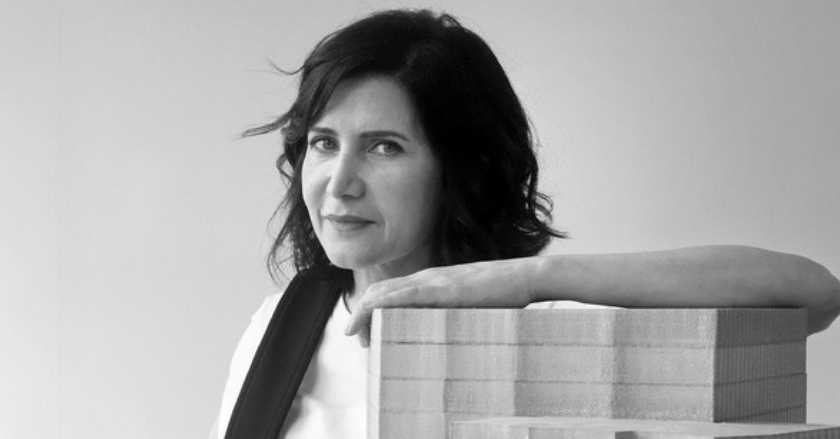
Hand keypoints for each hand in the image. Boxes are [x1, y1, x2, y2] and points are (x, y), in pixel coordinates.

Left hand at [344, 257, 537, 346]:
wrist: (524, 277)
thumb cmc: (502, 295)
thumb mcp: (468, 307)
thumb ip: (449, 316)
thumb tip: (437, 338)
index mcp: (430, 283)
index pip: (390, 293)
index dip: (370, 311)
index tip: (364, 336)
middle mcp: (427, 279)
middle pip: (380, 291)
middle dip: (361, 315)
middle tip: (356, 340)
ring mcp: (435, 282)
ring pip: (388, 292)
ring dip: (366, 312)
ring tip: (356, 333)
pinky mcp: (445, 289)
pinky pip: (408, 294)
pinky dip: (386, 303)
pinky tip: (374, 312)